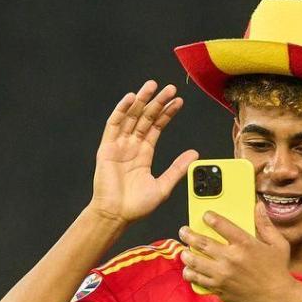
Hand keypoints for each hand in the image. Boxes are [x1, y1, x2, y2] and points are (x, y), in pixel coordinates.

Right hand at [88, 80, 197, 224]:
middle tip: (170, 88)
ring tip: (153, 86)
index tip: (178, 101)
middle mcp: (131, 146)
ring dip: (141, 101)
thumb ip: (178, 168)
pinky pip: (114, 125)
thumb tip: (195, 154)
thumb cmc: (137, 205)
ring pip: (131, 117)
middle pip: (145, 118)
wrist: (117, 215)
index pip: (157, 127)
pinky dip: (121, 110)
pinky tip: (131, 98)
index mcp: (144, 153)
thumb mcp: (164, 185)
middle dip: (157, 102)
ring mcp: (118, 145)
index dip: (167, 113)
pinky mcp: (106, 148)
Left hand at [179, 202, 293, 301]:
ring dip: (186, 254)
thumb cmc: (279, 271)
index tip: (205, 216)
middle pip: (201, 242)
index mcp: (245, 244)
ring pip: (194, 262)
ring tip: (184, 251)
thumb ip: (266, 224)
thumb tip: (259, 206)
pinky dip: (190, 274)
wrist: (278, 299)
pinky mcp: (219, 289)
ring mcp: (222, 275)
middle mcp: (231, 258)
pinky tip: (190, 270)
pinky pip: (198, 280)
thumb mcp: (278, 244)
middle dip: (188, 235)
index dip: (210, 218)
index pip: (221, 225)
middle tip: (184, 231)